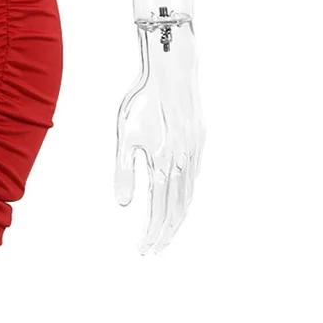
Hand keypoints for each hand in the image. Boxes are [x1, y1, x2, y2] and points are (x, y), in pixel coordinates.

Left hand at [114, 20, 204, 253]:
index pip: (159, 212)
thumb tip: (123, 205)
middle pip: (177, 211)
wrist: (172, 72)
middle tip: (152, 249)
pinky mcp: (199, 143)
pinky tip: (177, 198)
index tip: (142, 250)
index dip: (152, 234)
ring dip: (176, 217)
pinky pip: (193, 178)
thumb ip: (124, 171)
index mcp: (165, 165)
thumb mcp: (125, 135)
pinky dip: (185, 195)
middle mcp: (184, 164)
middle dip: (164, 233)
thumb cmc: (143, 101)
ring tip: (163, 231)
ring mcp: (194, 154)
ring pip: (188, 196)